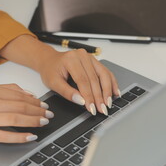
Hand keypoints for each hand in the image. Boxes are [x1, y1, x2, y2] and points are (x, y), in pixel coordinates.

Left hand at [0, 35, 119, 114]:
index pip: (83, 81)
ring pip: (104, 75)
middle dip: (99, 96)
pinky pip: (106, 72)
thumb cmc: (50, 70)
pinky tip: (115, 92)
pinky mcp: (95, 61)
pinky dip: (111, 83)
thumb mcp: (53, 83)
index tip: (92, 108)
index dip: (89, 96)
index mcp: (71, 59)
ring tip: (109, 103)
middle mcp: (82, 56)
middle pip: (95, 79)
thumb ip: (67, 92)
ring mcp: (90, 57)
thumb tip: (81, 101)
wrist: (49, 60)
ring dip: (108, 91)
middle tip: (102, 109)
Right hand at [0, 84, 53, 142]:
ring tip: (44, 122)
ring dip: (33, 121)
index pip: (19, 96)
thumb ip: (7, 89)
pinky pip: (5, 135)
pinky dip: (20, 136)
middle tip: (49, 115)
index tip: (45, 105)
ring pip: (15, 119)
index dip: (35, 101)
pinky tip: (31, 136)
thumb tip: (29, 94)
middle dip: (38, 111)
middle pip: (20, 107)